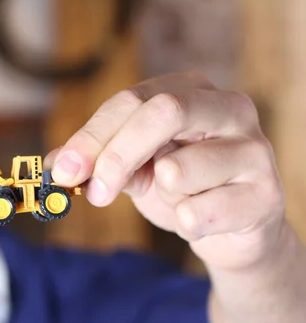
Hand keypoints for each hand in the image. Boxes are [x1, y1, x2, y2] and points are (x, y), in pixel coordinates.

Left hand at [45, 70, 285, 270]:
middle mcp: (228, 108)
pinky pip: (199, 212)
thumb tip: (56, 165)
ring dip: (160, 195)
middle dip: (116, 156)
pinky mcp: (266, 194)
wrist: (231, 231)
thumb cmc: (182, 189)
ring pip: (179, 169)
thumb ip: (100, 162)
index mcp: (191, 91)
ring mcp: (254, 148)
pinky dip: (184, 223)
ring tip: (177, 199)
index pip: (133, 101)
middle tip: (95, 194)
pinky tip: (200, 220)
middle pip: (163, 112)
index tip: (65, 170)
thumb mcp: (136, 169)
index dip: (93, 136)